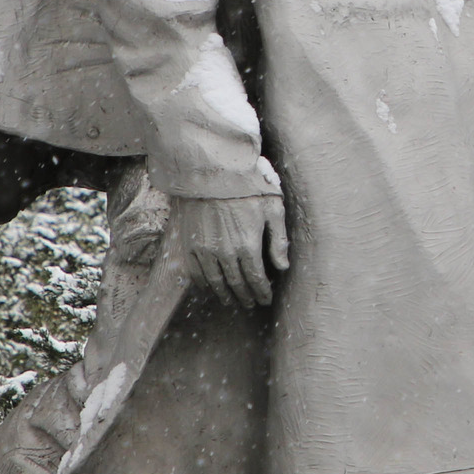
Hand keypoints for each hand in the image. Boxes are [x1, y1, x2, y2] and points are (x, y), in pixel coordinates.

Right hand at [171, 192, 289, 308]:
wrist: (212, 169)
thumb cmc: (247, 185)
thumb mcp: (272, 207)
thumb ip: (278, 240)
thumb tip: (283, 266)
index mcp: (248, 245)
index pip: (257, 279)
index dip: (262, 293)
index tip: (266, 299)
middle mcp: (226, 252)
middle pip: (237, 284)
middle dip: (246, 297)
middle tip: (251, 303)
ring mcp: (205, 250)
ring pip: (216, 283)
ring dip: (225, 295)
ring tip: (232, 301)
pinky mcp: (190, 244)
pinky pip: (197, 273)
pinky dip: (205, 285)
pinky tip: (211, 287)